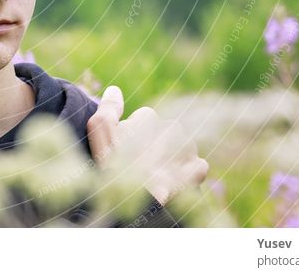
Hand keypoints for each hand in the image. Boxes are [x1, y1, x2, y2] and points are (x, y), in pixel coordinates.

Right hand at [87, 85, 208, 204]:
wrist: (132, 208)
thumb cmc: (111, 172)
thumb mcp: (100, 136)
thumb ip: (107, 111)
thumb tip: (114, 89)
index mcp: (147, 118)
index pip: (146, 120)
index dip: (135, 139)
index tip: (127, 156)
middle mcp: (170, 127)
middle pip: (167, 133)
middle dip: (157, 148)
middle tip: (142, 169)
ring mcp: (186, 148)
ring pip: (184, 147)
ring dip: (176, 159)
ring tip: (160, 177)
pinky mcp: (197, 169)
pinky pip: (198, 166)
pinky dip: (190, 175)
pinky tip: (175, 184)